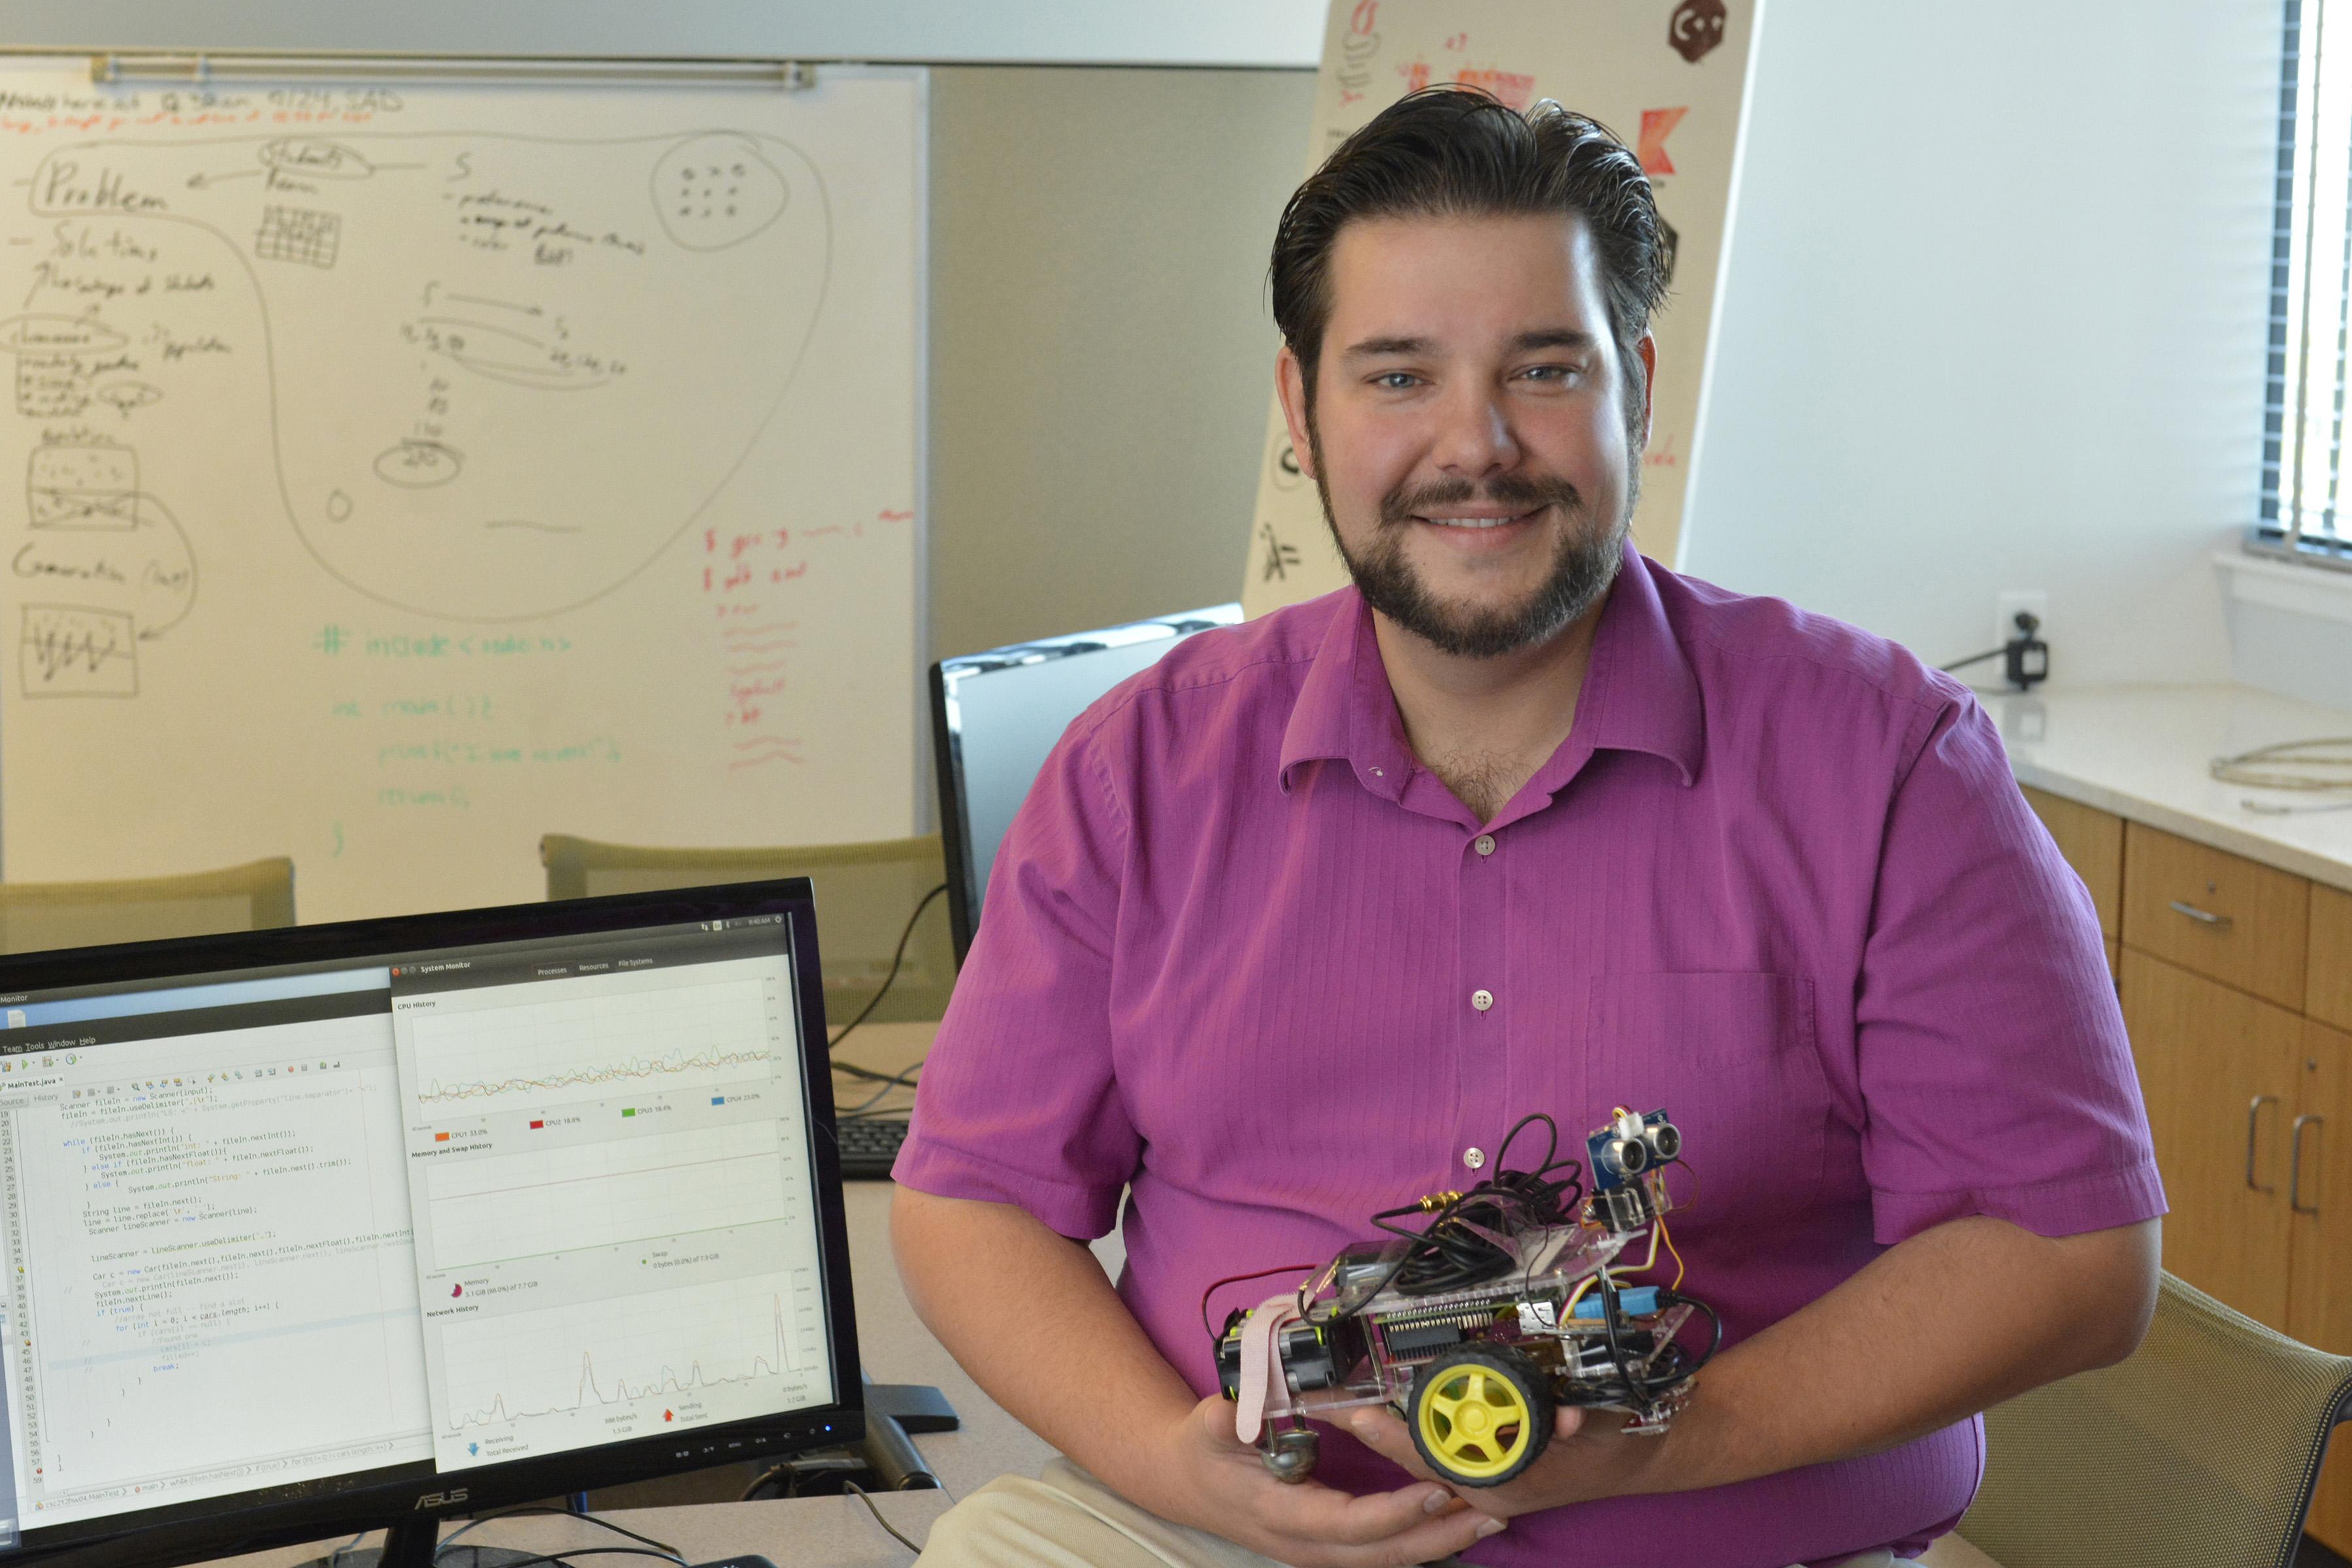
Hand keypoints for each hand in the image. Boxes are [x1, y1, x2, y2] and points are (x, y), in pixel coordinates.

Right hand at [1146, 1394, 1507, 1567]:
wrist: (1185, 1481)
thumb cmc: (1201, 1452)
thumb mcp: (1206, 1429)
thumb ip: (1224, 1423)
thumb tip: (1233, 1416)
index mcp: (1281, 1514)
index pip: (1349, 1523)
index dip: (1396, 1512)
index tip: (1436, 1488)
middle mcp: (1305, 1542)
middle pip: (1384, 1552)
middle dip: (1441, 1535)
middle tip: (1494, 1511)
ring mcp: (1318, 1548)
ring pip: (1389, 1557)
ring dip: (1442, 1539)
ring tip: (1492, 1515)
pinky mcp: (1328, 1543)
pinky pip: (1383, 1549)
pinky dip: (1423, 1537)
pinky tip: (1457, 1520)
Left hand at [1342, 1401, 1660, 1521]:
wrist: (1641, 1453)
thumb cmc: (1615, 1438)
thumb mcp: (1594, 1422)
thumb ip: (1572, 1418)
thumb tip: (1561, 1415)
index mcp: (1509, 1483)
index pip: (1437, 1459)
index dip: (1395, 1437)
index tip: (1358, 1415)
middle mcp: (1493, 1490)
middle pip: (1420, 1462)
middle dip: (1382, 1435)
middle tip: (1337, 1407)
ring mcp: (1492, 1486)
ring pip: (1431, 1461)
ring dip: (1399, 1437)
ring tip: (1354, 1411)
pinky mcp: (1494, 1474)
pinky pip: (1450, 1458)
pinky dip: (1425, 1441)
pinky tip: (1395, 1426)